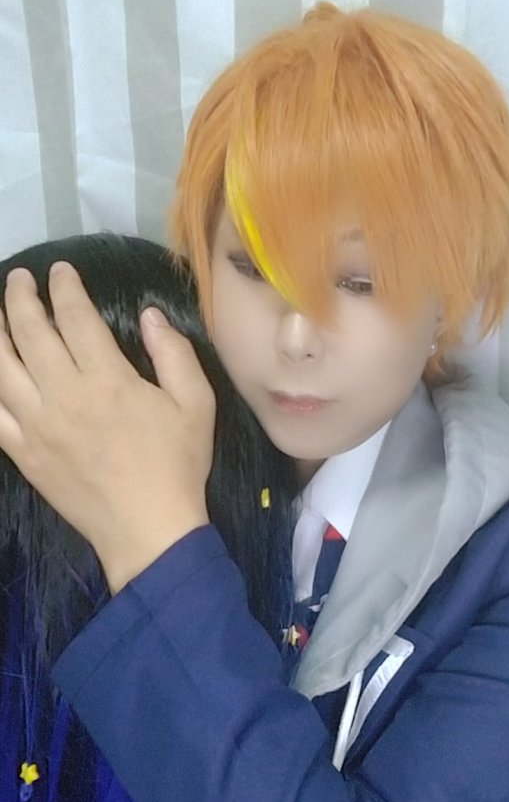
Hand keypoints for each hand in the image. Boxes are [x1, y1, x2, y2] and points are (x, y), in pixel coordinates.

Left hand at [0, 263, 214, 591]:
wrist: (148, 530)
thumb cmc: (177, 465)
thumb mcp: (196, 404)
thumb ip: (174, 353)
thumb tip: (149, 315)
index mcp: (107, 378)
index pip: (75, 316)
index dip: (65, 287)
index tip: (60, 271)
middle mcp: (63, 395)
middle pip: (28, 332)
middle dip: (20, 297)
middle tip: (20, 280)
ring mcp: (36, 425)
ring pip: (1, 367)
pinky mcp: (23, 453)